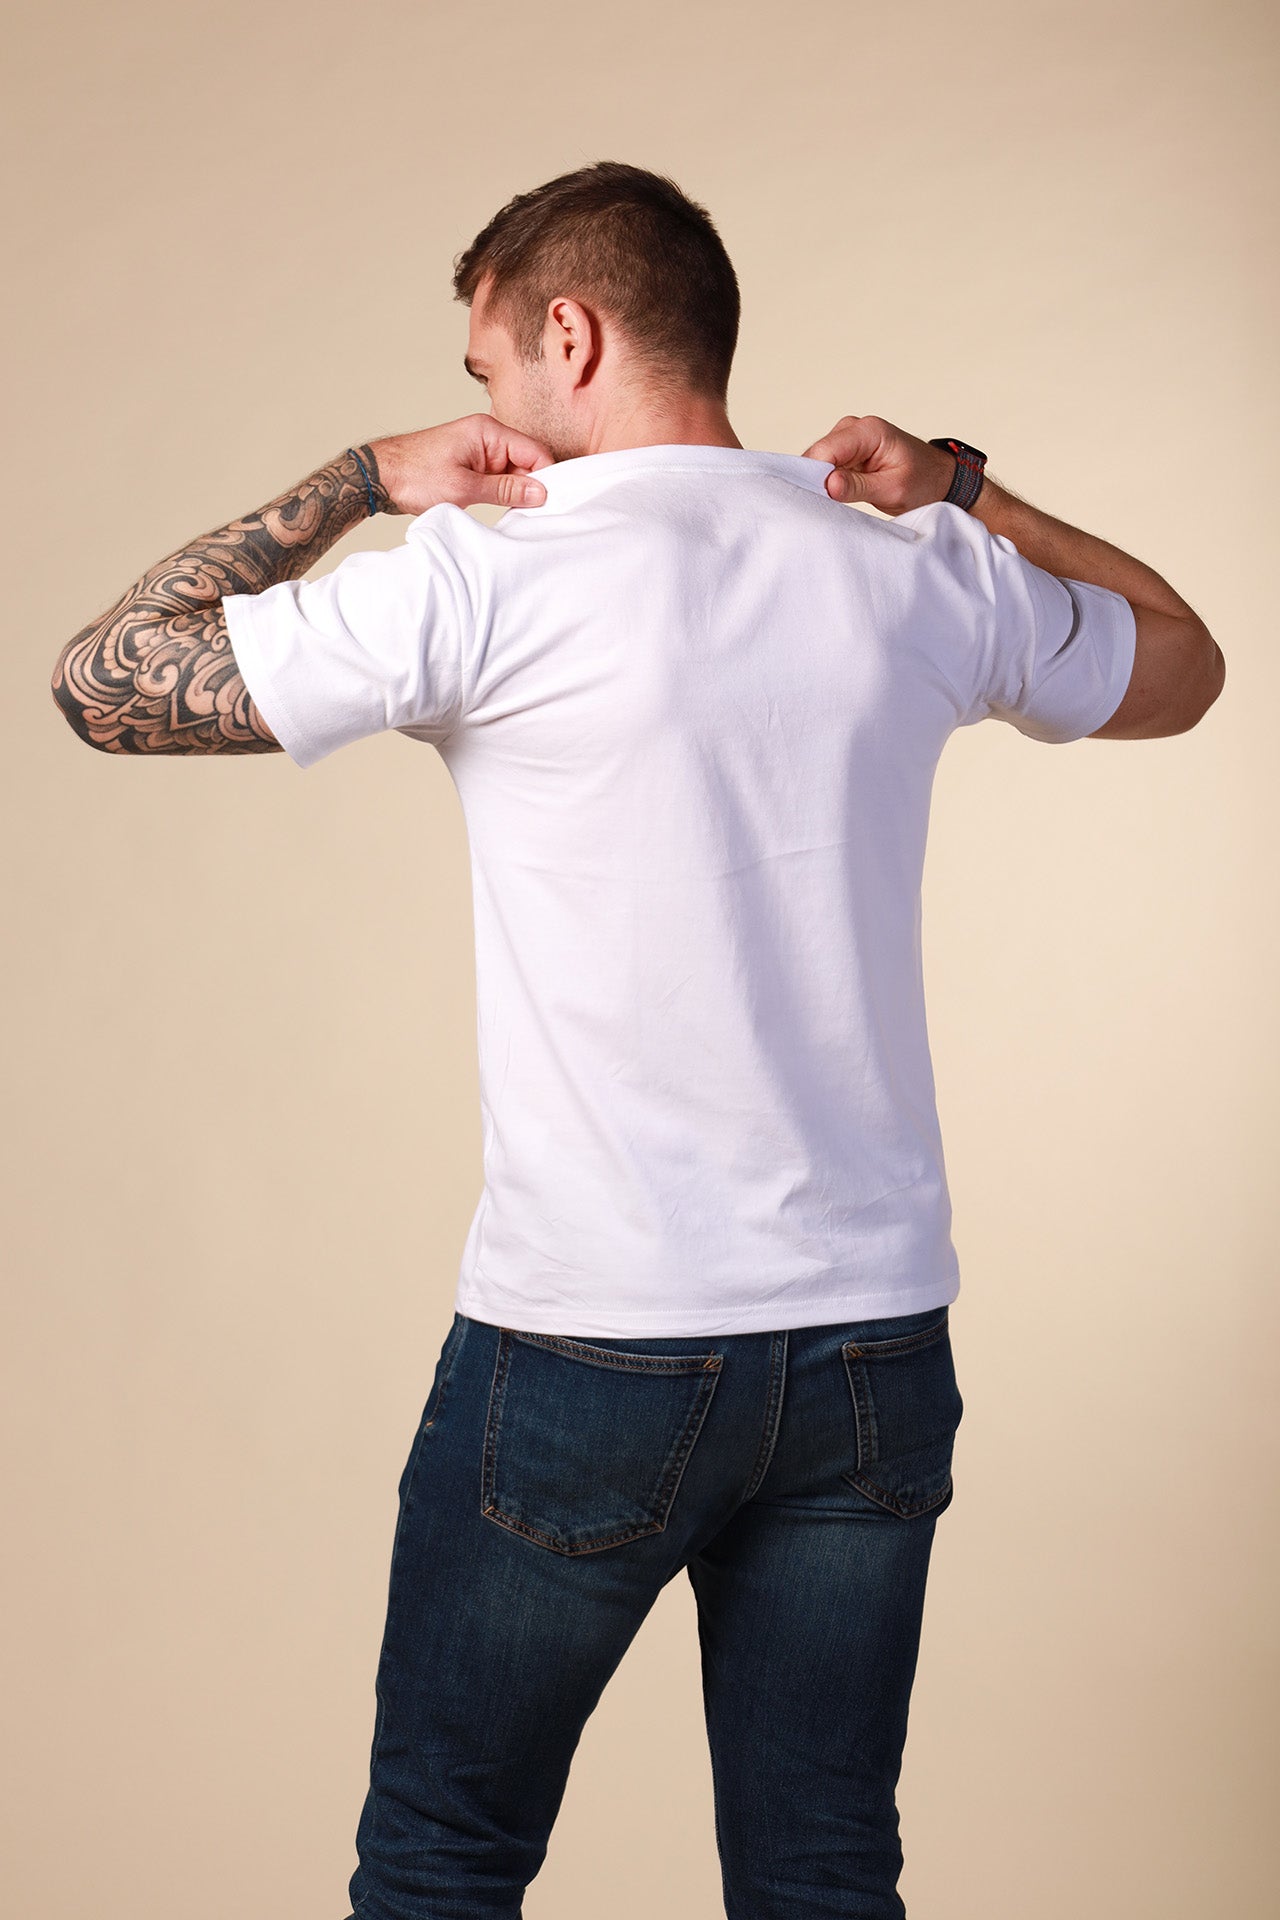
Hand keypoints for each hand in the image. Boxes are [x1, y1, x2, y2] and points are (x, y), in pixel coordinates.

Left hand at [366, 414, 554, 514]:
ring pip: (514, 472)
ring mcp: (480, 451)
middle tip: (537, 515)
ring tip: (519, 514)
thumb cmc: (415, 475)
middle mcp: (487, 436)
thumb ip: (505, 489)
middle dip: (533, 487)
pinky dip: (504, 493)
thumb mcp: (464, 488)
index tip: (554, 503)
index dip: (548, 477)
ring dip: (517, 493)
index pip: (535, 451)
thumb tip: (540, 492)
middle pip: (528, 461)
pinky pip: (499, 478)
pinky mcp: (472, 465)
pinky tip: (505, 510)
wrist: (380, 476)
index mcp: (488, 431)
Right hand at [800, 415, 954, 515]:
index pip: (825, 450)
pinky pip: (825, 466)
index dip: (814, 475)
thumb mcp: (893, 489)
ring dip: (821, 482)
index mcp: (869, 431)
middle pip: (817, 453)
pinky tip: (836, 495)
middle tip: (827, 504)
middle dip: (816, 479)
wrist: (938, 478)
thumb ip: (858, 486)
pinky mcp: (846, 451)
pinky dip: (826, 482)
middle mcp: (855, 428)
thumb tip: (828, 485)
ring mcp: (849, 438)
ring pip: (818, 460)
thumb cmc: (923, 481)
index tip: (818, 499)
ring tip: (835, 500)